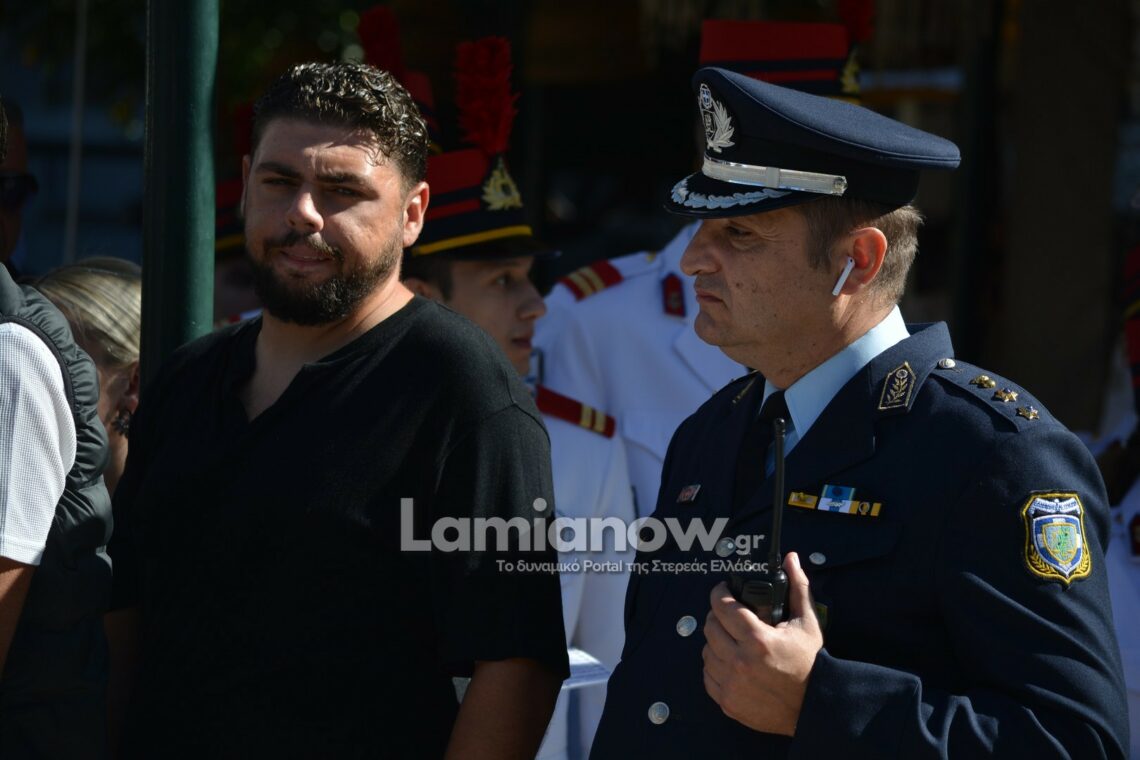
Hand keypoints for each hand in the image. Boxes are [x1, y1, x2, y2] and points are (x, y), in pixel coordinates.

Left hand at [702, 552, 822, 735]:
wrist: (814, 707)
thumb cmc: (810, 663)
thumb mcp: (807, 623)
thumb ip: (797, 588)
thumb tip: (791, 559)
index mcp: (758, 639)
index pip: (722, 606)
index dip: (719, 592)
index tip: (723, 589)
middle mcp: (740, 662)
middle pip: (710, 627)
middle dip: (717, 616)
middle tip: (728, 614)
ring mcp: (731, 684)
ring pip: (706, 651)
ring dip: (715, 641)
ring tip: (731, 639)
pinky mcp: (728, 702)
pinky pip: (707, 676)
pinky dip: (715, 666)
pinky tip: (729, 661)